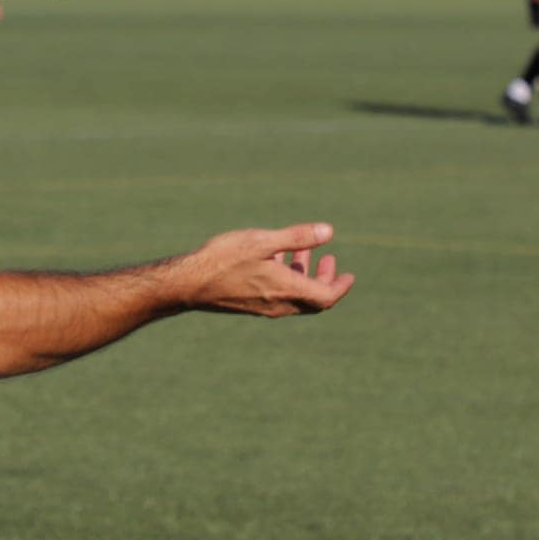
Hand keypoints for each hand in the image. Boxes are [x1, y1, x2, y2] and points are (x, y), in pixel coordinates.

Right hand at [177, 223, 353, 317]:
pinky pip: (278, 295)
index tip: (349, 275)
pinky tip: (272, 257)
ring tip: (302, 252)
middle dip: (324, 280)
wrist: (189, 284)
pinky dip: (285, 278)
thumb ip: (297, 237)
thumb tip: (329, 232)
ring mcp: (263, 307)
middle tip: (328, 260)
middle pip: (313, 300)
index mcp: (287, 290)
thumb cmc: (224, 260)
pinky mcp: (249, 305)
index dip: (340, 286)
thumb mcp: (263, 241)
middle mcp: (279, 304)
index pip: (326, 297)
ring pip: (295, 296)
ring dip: (303, 276)